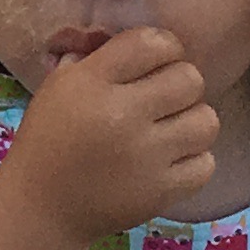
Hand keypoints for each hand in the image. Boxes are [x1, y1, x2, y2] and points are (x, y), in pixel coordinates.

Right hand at [7, 23, 218, 245]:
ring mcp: (145, 156)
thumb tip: (142, 43)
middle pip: (189, 79)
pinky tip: (172, 159)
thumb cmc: (48, 140)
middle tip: (164, 97)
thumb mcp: (58, 86)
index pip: (152, 43)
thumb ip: (97, 58)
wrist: (42, 206)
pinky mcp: (161, 191)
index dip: (163, 46)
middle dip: (180, 83)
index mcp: (91, 82)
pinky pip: (207, 163)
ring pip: (207, 120)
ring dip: (193, 120)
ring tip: (173, 128)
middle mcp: (122, 115)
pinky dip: (194, 160)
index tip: (154, 61)